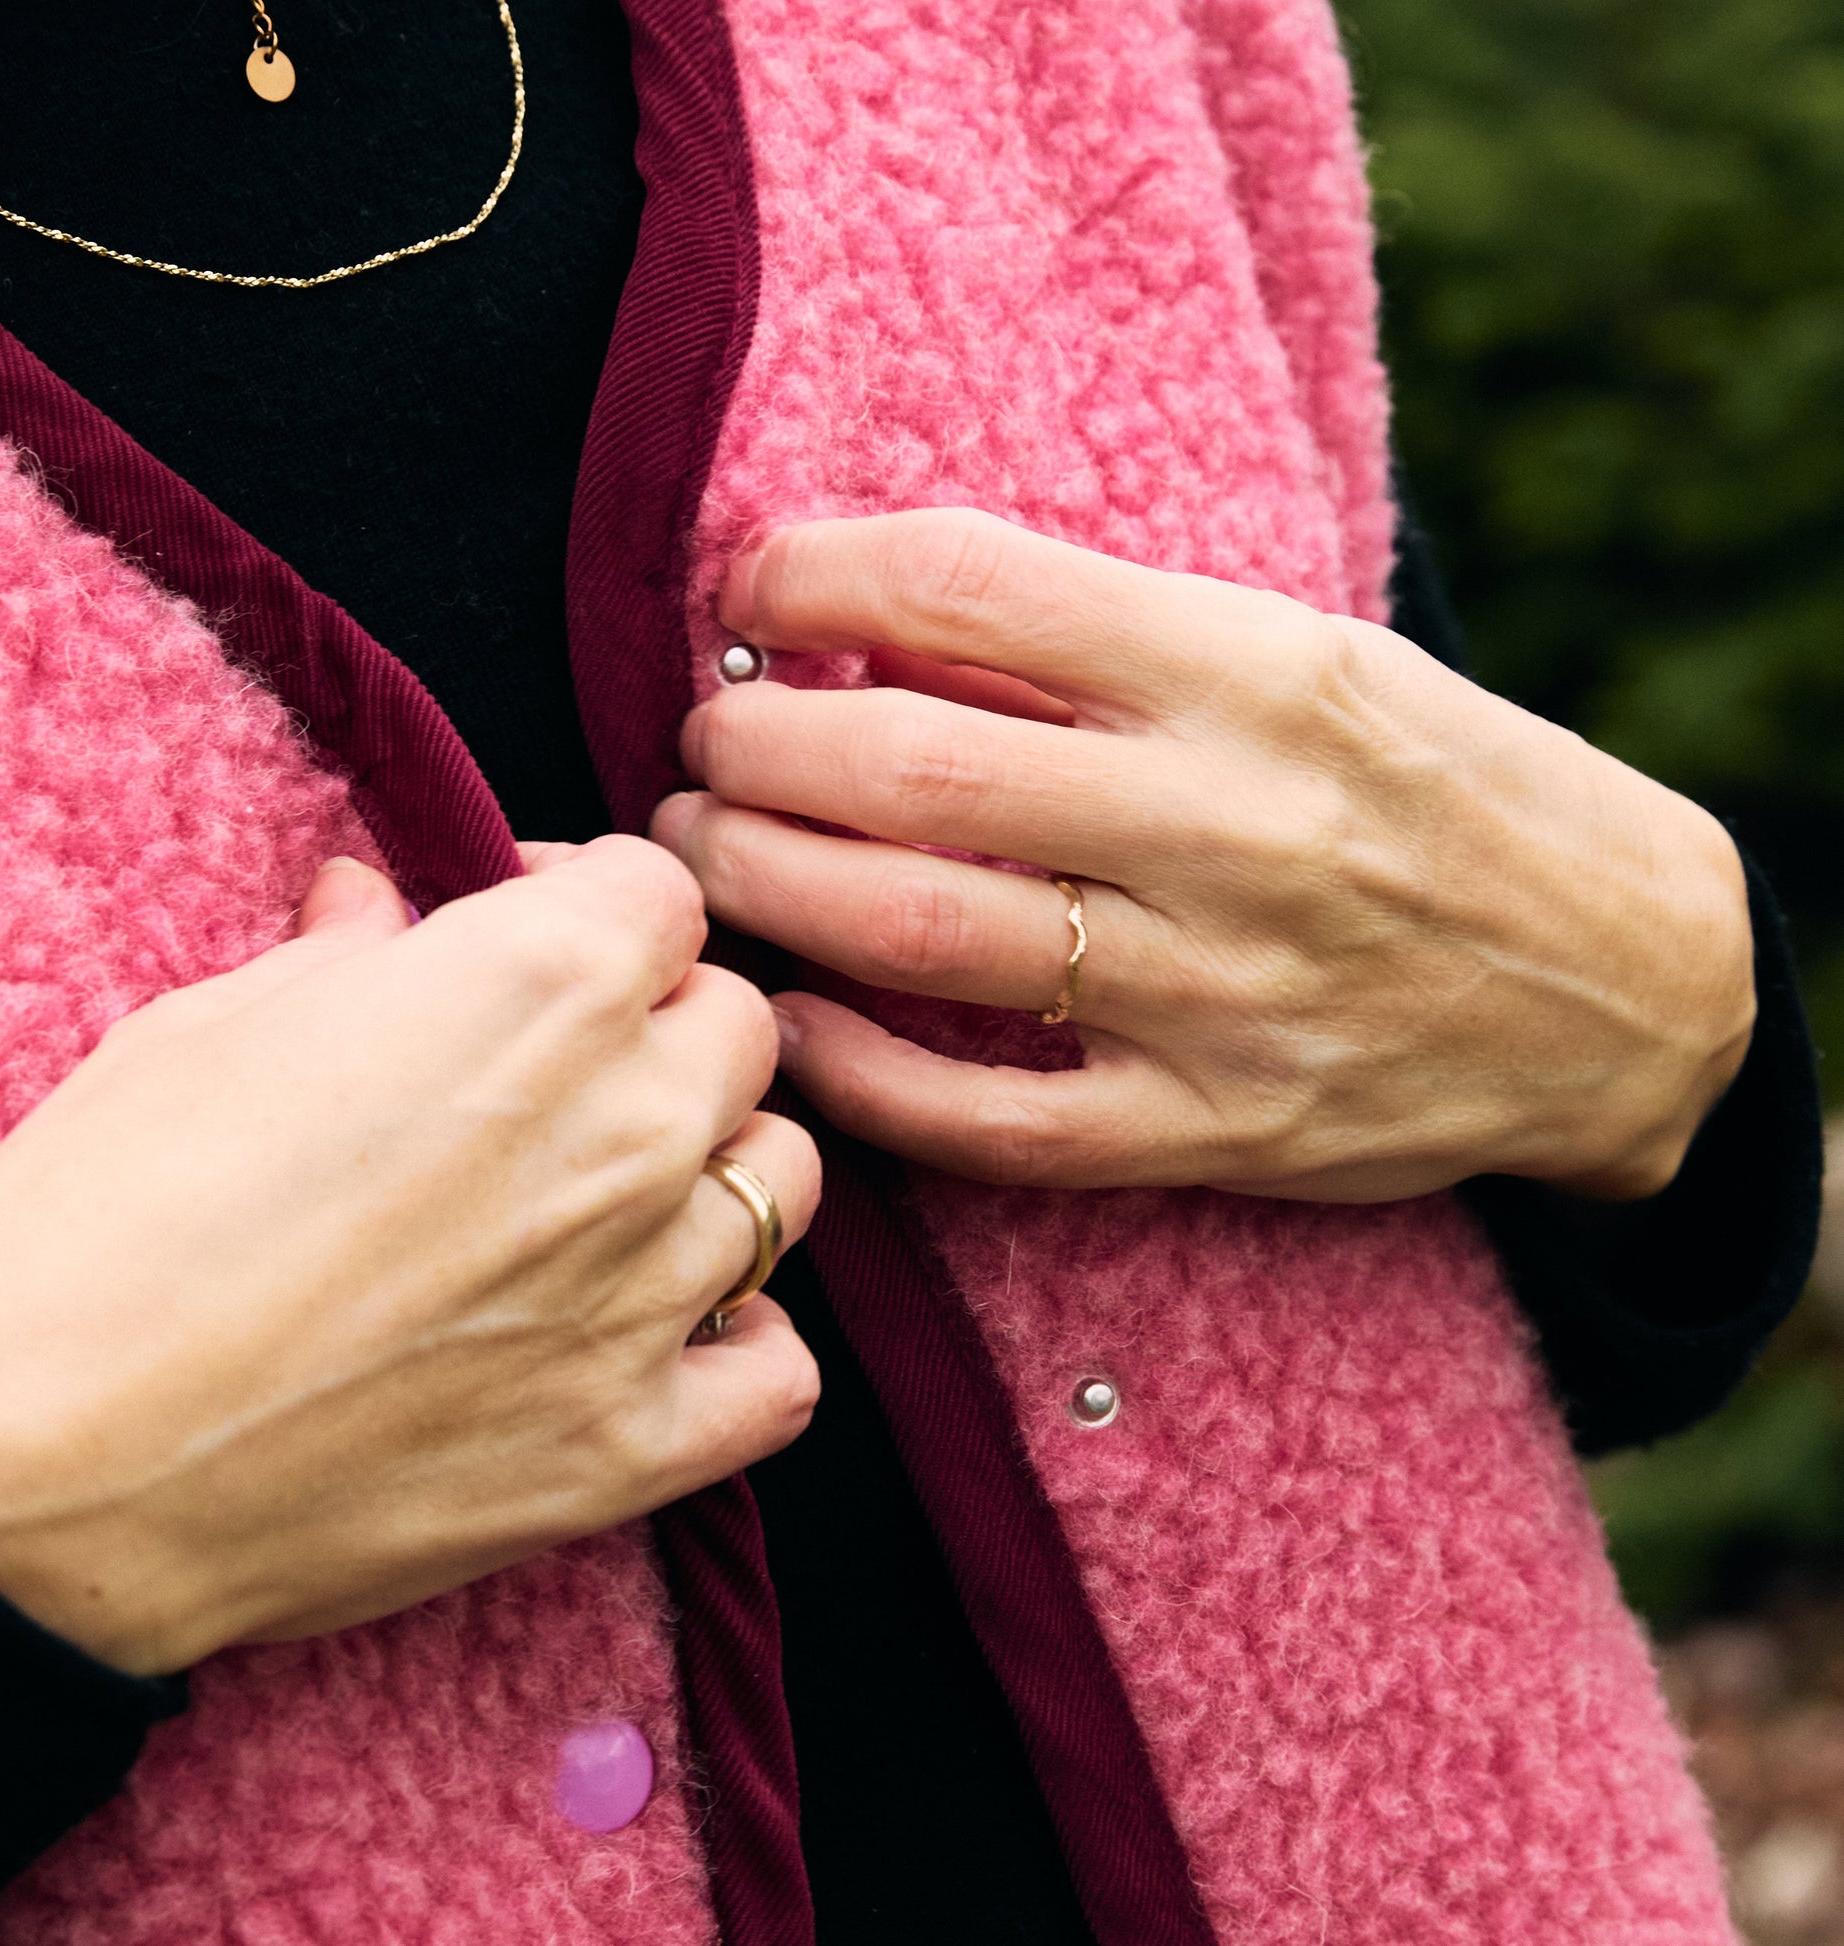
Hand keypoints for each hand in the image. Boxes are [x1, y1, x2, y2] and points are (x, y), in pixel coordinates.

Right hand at [0, 840, 819, 1675]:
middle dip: (661, 1026)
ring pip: (782, 1180)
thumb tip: (382, 903)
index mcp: (542, 984)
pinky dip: (747, 1344)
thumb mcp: (214, 1024)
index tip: (530, 930)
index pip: (663, 893)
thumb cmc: (105, 1219)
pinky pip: (782, 1376)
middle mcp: (631, 1124)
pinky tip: (680, 1331)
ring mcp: (646, 1291)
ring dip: (716, 1166)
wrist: (38, 1467)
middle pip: (739, 1027)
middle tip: (560, 1067)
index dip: (592, 901)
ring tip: (618, 1191)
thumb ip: (351, 951)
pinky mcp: (630, 1445)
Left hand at [652, 509, 1752, 1201]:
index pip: (971, 585)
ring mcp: (1224, 992)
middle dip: (752, 745)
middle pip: (912, 769)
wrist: (1628, 986)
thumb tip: (881, 621)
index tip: (748, 591)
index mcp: (1257, 672)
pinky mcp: (1216, 1130)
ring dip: (768, 886)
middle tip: (701, 743)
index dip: (812, 573)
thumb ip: (1113, 649)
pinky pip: (991, 1120)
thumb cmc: (1443, 796)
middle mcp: (1234, 826)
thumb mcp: (1315, 667)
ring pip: (925, 933)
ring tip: (703, 855)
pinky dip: (861, 1074)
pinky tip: (791, 1023)